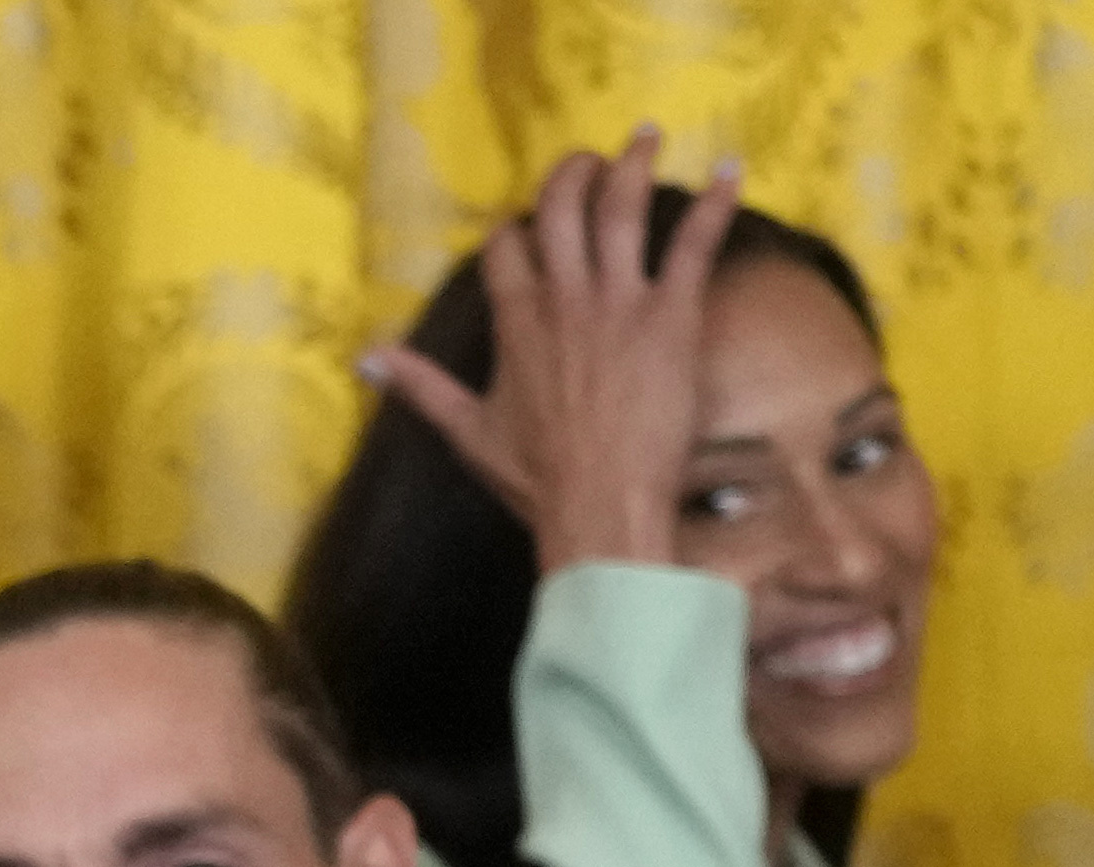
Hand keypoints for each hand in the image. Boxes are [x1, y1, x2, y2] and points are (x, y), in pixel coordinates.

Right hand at [356, 130, 738, 573]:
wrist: (600, 505)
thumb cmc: (535, 478)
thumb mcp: (468, 431)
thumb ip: (421, 385)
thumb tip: (367, 357)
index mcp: (516, 320)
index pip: (508, 245)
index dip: (515, 227)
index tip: (526, 224)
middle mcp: (565, 295)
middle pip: (564, 206)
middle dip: (575, 171)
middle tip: (591, 159)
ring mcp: (620, 298)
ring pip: (624, 207)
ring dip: (635, 162)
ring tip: (644, 135)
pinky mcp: (673, 311)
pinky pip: (694, 242)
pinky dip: (713, 201)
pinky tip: (727, 169)